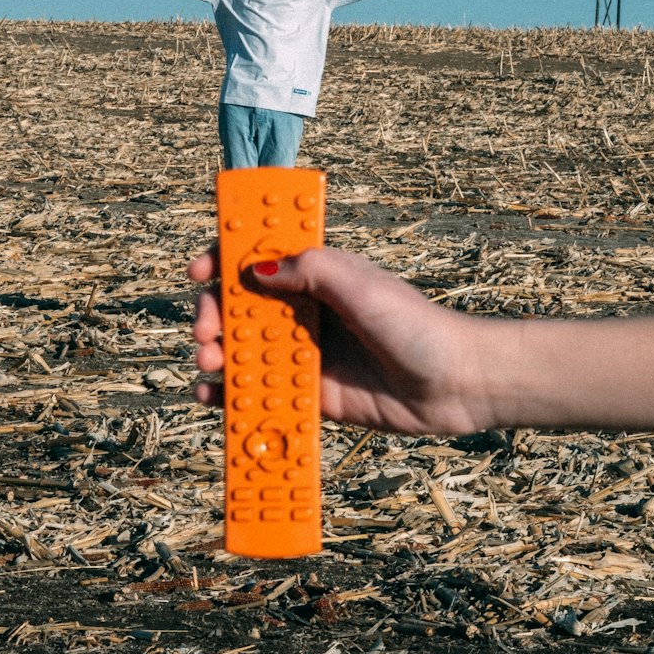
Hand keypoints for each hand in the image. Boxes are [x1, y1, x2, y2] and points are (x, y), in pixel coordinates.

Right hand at [189, 245, 502, 435]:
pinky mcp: (312, 393)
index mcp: (317, 274)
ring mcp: (307, 351)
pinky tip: (212, 397)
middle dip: (213, 313)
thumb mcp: (358, 284)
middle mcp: (306, 310)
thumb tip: (254, 269)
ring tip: (208, 362)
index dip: (224, 258)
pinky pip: (262, 390)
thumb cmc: (414, 324)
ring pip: (245, 348)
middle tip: (206, 329)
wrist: (454, 384)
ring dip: (216, 353)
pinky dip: (232, 394)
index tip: (199, 269)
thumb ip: (308, 270)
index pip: (260, 256)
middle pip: (240, 306)